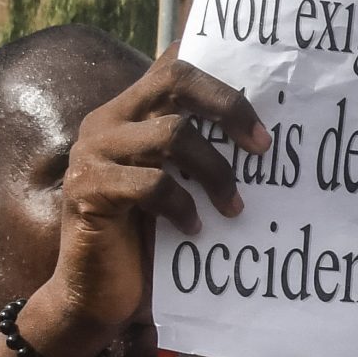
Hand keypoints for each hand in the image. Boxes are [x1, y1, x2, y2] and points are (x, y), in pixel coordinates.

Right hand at [18, 49, 265, 356]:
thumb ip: (204, 152)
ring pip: (172, 134)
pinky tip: (195, 228)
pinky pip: (153, 183)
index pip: (174, 65)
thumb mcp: (182, 184)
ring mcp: (93, 152)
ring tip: (234, 207)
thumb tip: (269, 136)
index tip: (266, 81)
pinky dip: (183, 205)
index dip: (217, 62)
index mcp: (132, 112)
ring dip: (216, 172)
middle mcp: (108, 120)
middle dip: (229, 106)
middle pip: (176, 80)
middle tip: (263, 146)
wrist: (98, 294)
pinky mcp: (88, 189)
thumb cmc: (150, 236)